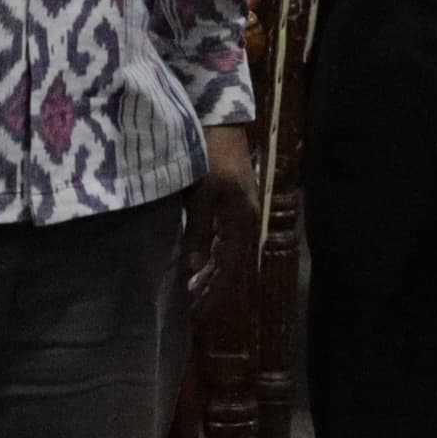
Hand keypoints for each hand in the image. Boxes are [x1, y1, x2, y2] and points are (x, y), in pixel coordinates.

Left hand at [183, 124, 259, 311]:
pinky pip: (223, 241)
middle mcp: (245, 221)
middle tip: (191, 312)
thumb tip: (193, 270)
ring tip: (192, 295)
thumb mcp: (201, 195)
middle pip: (230, 265)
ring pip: (226, 254)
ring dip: (211, 276)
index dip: (213, 293)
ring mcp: (240, 212)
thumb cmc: (209, 156)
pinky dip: (211, 258)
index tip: (195, 315)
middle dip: (212, 289)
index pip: (228, 269)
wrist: (219, 122)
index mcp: (242, 221)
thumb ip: (197, 232)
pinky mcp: (231, 204)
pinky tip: (198, 265)